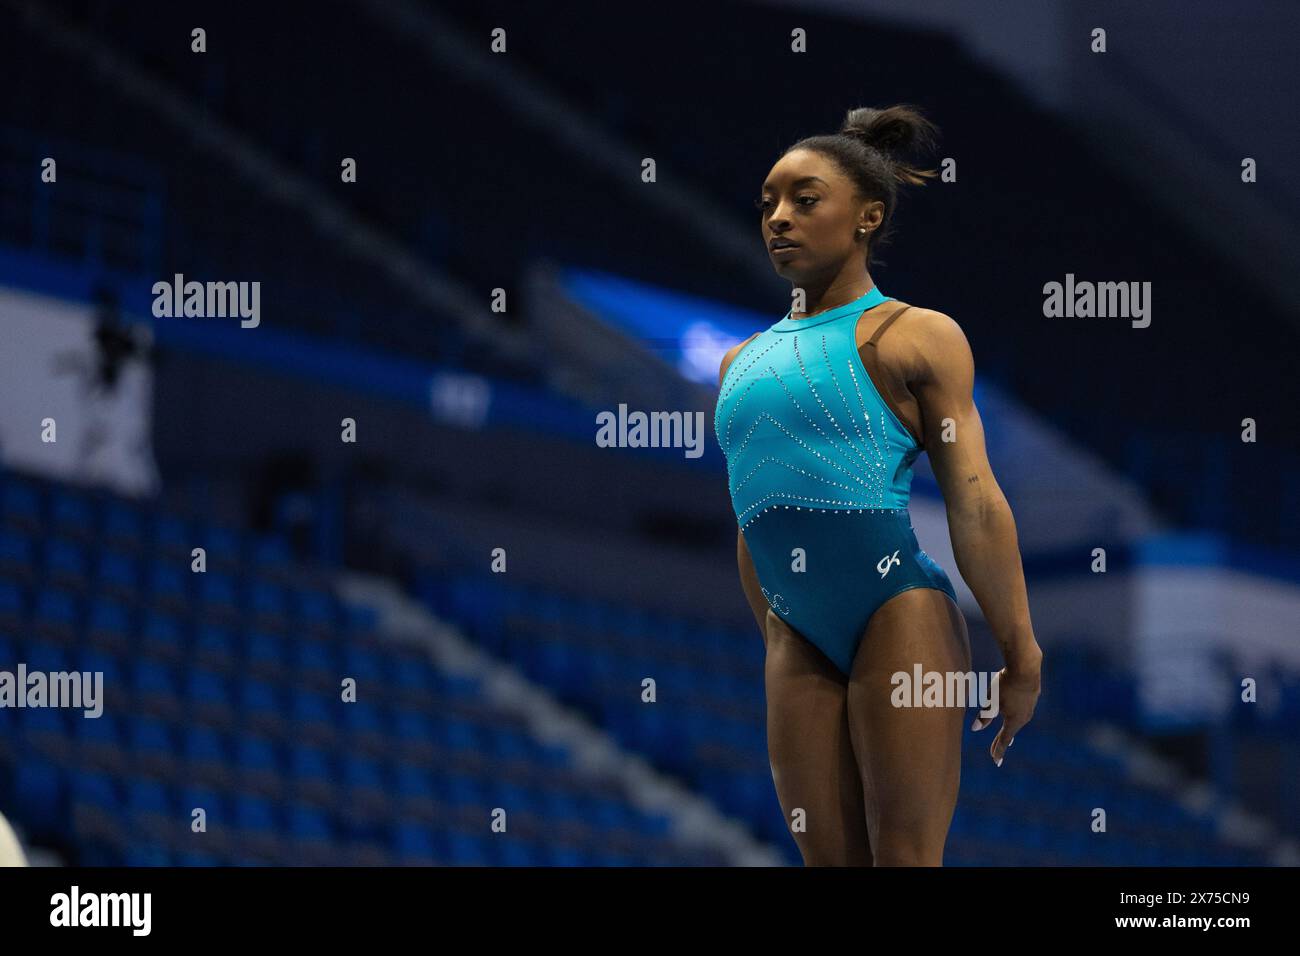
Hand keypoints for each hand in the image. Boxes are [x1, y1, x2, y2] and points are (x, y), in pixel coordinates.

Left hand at [971, 647, 1040, 765]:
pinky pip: (1021, 711)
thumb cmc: (1006, 685)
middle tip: (995, 753)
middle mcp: (1024, 717)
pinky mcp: (1032, 697)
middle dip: (1001, 742)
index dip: (998, 750)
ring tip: (1007, 737)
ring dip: (1009, 729)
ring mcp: (1030, 707)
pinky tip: (1016, 715)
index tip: (995, 761)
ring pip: (1017, 721)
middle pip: (1010, 732)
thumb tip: (975, 729)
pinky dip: (1015, 717)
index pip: (1004, 740)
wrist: (1026, 667)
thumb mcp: (991, 701)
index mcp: (1014, 721)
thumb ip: (984, 716)